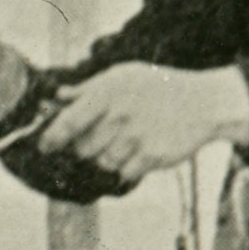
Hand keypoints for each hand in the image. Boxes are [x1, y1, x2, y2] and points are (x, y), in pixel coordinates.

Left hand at [38, 65, 248, 180]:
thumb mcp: (124, 76)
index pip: (68, 122)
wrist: (203, 103)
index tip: (45, 147)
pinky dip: (128, 168)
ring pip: (103, 163)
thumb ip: (89, 87)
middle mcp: (120, 115)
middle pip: (83, 148)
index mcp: (108, 92)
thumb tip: (58, 96)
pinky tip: (140, 152)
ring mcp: (136, 137)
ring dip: (109, 157)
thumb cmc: (159, 87)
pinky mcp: (152, 156)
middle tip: (101, 139)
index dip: (52, 138)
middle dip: (85, 148)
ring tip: (126, 142)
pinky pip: (124, 173)